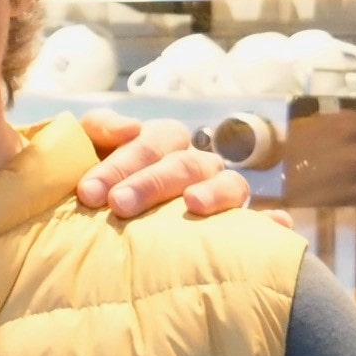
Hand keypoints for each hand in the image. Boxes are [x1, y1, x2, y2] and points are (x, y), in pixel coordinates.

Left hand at [75, 109, 285, 224]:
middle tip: (119, 205)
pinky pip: (264, 225)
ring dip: (214, 192)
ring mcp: (220, 192)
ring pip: (230, 183)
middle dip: (150, 182)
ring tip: (193, 205)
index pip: (150, 140)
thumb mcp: (82, 154)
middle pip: (184, 162)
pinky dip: (270, 224)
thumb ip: (94, 130)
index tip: (90, 192)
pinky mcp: (240, 228)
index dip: (121, 162)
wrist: (105, 225)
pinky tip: (273, 228)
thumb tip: (129, 127)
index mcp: (160, 142)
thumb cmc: (94, 187)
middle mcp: (194, 164)